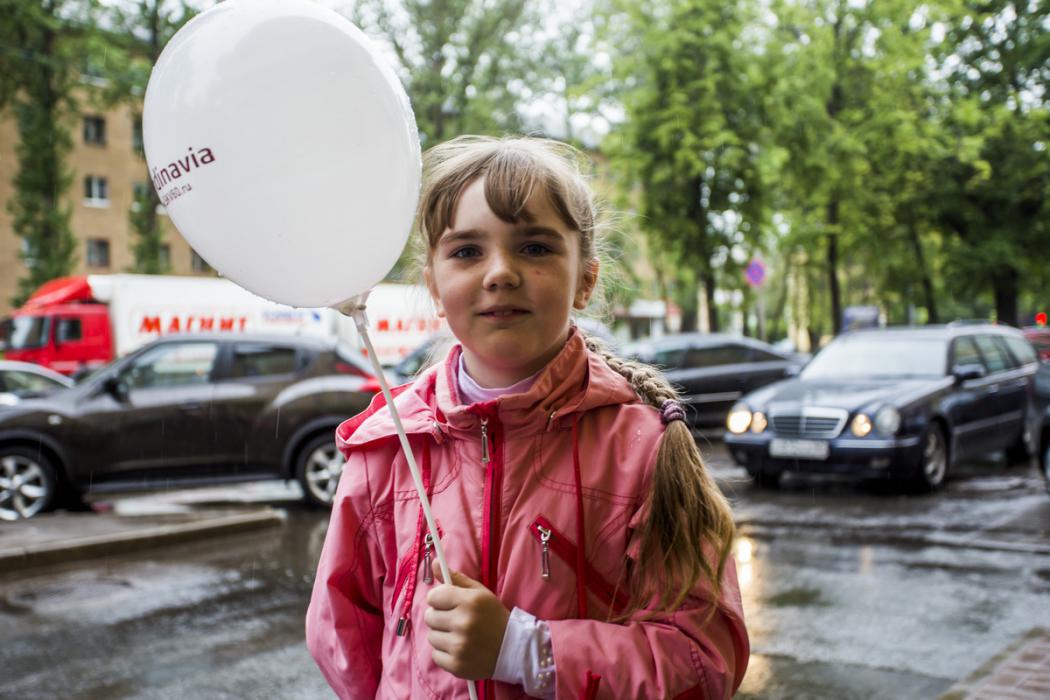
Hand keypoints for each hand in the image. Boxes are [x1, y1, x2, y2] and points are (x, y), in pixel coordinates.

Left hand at [424, 559, 510, 679]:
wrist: (513, 649)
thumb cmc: (493, 616)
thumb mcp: (479, 593)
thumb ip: (455, 578)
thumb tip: (433, 562)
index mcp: (470, 601)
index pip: (433, 597)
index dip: (439, 599)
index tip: (447, 604)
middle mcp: (463, 623)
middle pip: (429, 617)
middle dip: (439, 617)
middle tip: (454, 620)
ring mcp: (459, 646)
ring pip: (431, 636)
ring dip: (442, 635)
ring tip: (458, 635)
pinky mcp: (456, 665)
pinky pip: (435, 655)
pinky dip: (445, 653)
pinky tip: (459, 649)